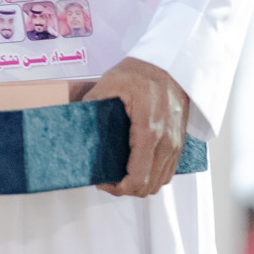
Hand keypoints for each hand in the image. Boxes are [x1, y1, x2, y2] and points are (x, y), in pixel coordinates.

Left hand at [85, 56, 188, 197]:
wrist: (171, 64)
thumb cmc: (142, 72)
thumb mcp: (111, 82)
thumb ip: (92, 102)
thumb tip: (74, 120)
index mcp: (148, 131)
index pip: (137, 178)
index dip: (117, 188)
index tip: (103, 181)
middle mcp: (166, 142)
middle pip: (148, 186)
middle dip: (126, 188)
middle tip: (108, 178)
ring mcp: (175, 144)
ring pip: (159, 182)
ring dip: (140, 183)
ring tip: (120, 173)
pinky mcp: (179, 142)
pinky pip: (167, 171)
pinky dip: (152, 175)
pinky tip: (136, 165)